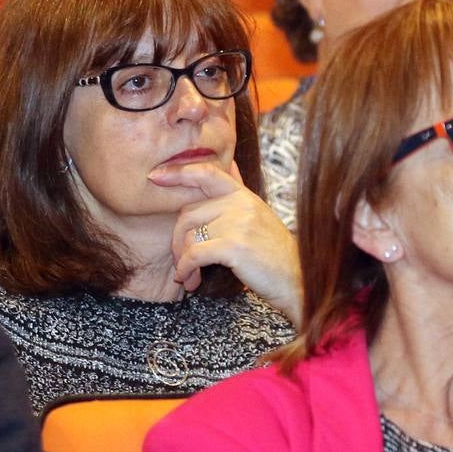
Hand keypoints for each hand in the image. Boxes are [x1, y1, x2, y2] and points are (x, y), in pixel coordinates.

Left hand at [149, 161, 301, 322]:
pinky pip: (195, 254)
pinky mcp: (234, 245)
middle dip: (177, 240)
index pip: (205, 173)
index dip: (178, 173)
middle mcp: (240, 203)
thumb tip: (223, 171)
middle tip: (181, 261)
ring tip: (189, 276)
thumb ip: (235, 196)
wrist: (297, 280)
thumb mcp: (257, 216)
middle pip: (188, 213)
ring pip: (190, 235)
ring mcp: (238, 222)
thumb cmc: (272, 253)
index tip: (155, 176)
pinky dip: (186, 268)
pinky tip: (190, 279)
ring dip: (183, 260)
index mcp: (242, 195)